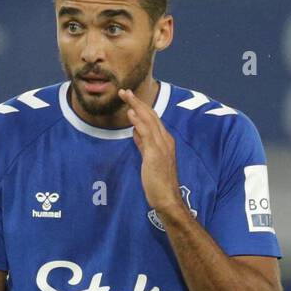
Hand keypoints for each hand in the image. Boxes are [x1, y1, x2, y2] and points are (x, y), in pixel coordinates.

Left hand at [119, 87, 181, 219]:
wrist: (167, 199)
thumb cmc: (158, 183)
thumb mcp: (149, 160)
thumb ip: (143, 145)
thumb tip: (135, 132)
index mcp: (165, 141)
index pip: (152, 119)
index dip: (141, 107)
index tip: (129, 99)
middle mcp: (165, 140)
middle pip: (151, 115)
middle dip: (137, 102)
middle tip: (124, 91)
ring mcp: (161, 146)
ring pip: (149, 120)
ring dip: (136, 106)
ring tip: (125, 95)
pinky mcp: (155, 154)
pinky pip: (146, 133)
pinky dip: (138, 121)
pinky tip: (130, 113)